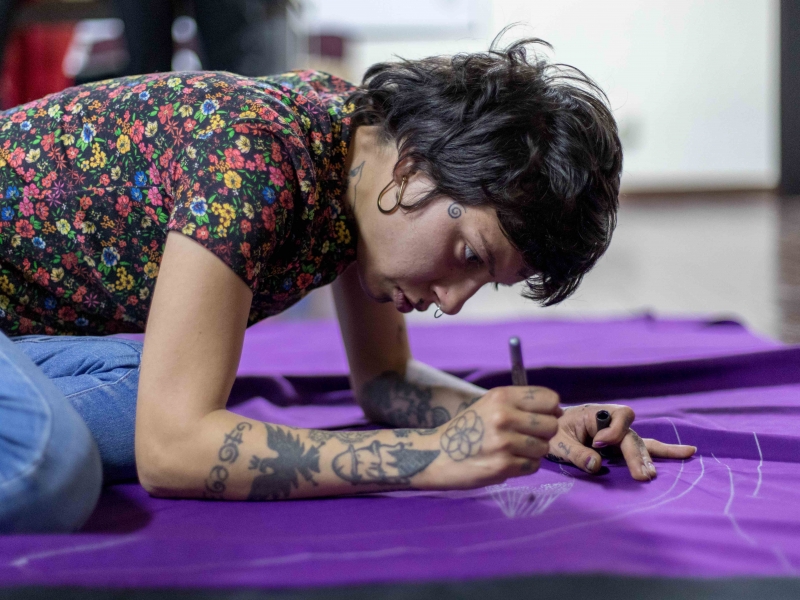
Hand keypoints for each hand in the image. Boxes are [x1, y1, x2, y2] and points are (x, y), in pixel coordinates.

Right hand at [432, 386, 562, 488]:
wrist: (437, 454)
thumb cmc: (467, 428)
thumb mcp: (489, 404)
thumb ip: (520, 404)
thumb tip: (557, 410)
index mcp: (501, 397)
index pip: (549, 399)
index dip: (551, 410)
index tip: (544, 416)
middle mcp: (503, 416)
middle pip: (551, 425)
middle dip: (544, 434)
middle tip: (527, 436)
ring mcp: (504, 443)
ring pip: (544, 448)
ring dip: (533, 452)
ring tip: (513, 450)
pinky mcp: (503, 466)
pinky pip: (533, 466)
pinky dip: (524, 466)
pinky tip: (506, 461)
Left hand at [546, 404, 696, 479]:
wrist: (551, 429)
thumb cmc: (553, 432)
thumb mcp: (557, 441)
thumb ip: (575, 452)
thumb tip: (597, 465)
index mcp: (596, 413)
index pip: (618, 417)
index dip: (613, 431)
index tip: (598, 444)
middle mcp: (613, 422)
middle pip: (632, 436)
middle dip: (637, 455)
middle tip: (641, 475)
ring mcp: (620, 435)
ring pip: (640, 444)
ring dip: (646, 460)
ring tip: (649, 475)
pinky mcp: (623, 447)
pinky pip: (647, 447)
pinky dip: (666, 451)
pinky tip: (689, 452)